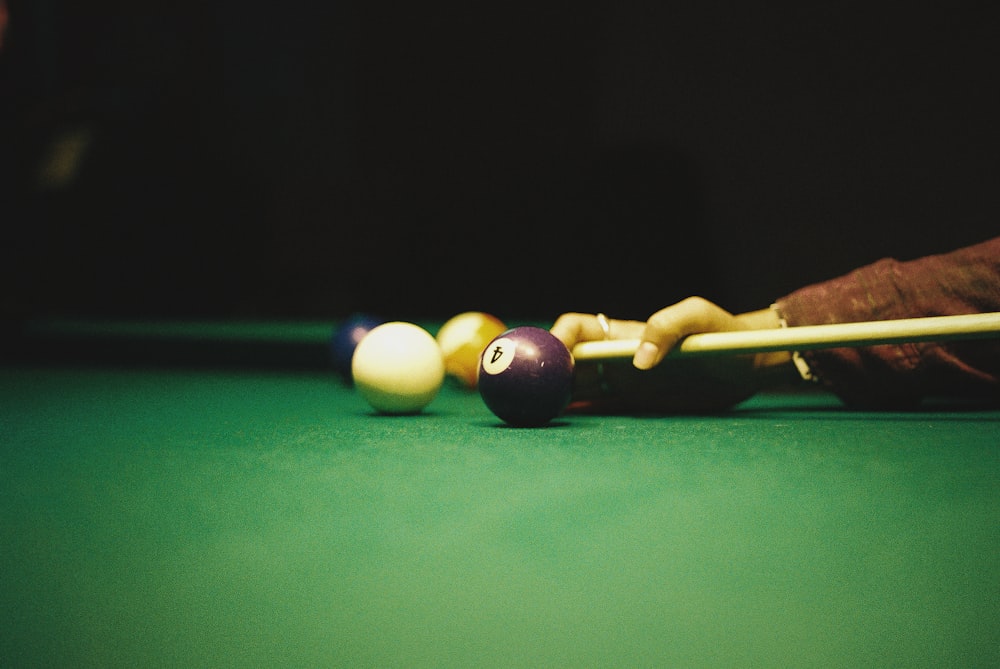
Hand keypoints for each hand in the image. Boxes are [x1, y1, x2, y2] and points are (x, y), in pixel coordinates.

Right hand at [550, 297, 797, 412]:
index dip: (557, 340)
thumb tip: (639, 359)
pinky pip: (600, 410)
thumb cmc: (726, 336)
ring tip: (538, 410)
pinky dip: (579, 414)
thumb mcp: (701, 319)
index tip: (550, 360)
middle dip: (545, 371)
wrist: (750, 368)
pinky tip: (563, 423)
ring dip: (556, 395)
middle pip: (568, 361)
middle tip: (532, 391)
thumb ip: (669, 326)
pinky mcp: (637, 407)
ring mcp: (625, 384)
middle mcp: (618, 358)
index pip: (578, 330)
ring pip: (578, 387)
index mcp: (625, 333)